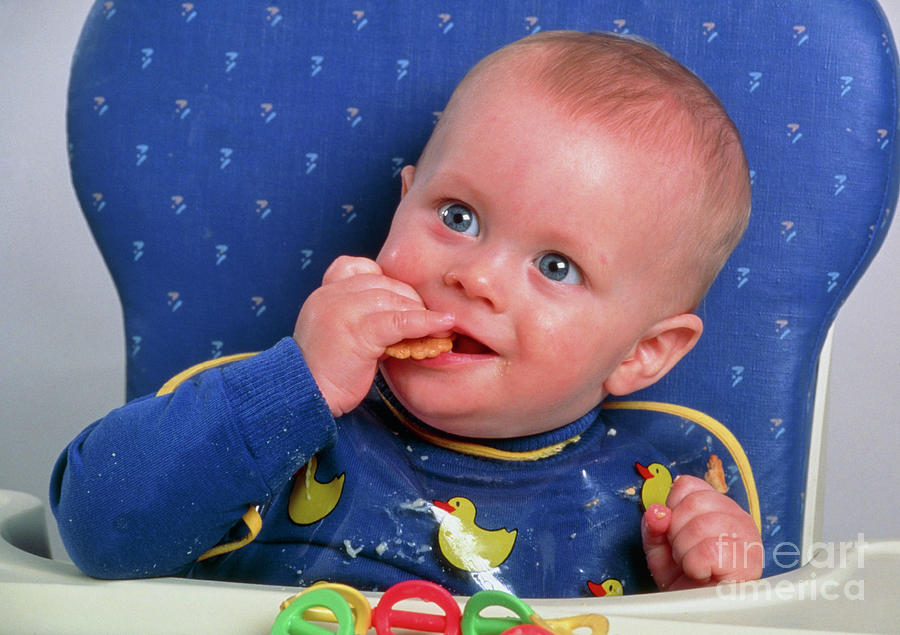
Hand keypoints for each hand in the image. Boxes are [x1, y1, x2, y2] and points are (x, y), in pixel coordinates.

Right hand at [294, 256, 454, 416]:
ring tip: (442, 326)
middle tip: (432, 319)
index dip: (388, 284)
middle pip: (385, 285)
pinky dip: (425, 322)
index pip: (362, 269)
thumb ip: (363, 317)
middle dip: (412, 301)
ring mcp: (343, 310)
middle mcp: (331, 295)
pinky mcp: (358, 330)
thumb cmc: (327, 372)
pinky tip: (442, 325)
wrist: (306, 397)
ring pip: (394, 300)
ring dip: (422, 313)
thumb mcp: (341, 334)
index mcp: (325, 293)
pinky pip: (399, 321)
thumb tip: (405, 314)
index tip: (402, 302)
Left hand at [641, 475, 762, 589]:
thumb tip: (656, 512)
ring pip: (699, 526)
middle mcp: (737, 516)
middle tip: (684, 553)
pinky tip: (703, 573)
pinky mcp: (747, 558)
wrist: (704, 613)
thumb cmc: (687, 582)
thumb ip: (654, 527)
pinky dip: (695, 566)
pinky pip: (707, 551)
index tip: (675, 533)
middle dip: (676, 533)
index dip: (672, 509)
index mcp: (718, 507)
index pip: (686, 485)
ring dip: (685, 552)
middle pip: (692, 502)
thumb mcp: (661, 550)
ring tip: (694, 565)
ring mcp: (747, 536)